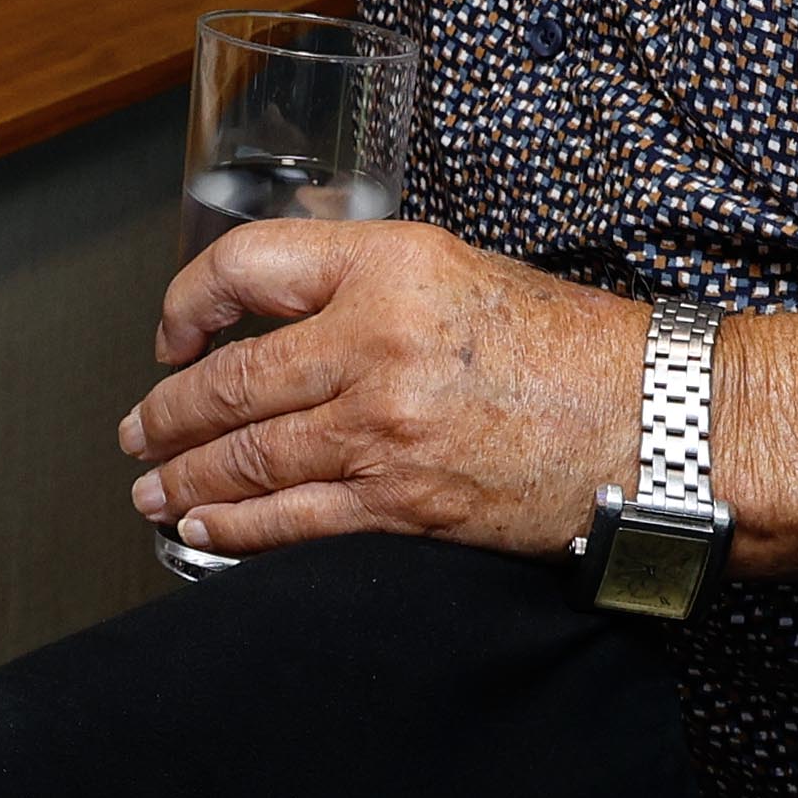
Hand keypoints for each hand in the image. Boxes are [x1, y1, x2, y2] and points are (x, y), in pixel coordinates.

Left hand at [113, 219, 651, 565]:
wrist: (659, 424)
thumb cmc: (573, 348)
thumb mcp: (456, 270)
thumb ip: (366, 279)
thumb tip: (282, 302)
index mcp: (387, 265)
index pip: (245, 266)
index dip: (188, 301)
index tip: (172, 334)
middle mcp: (374, 340)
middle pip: (231, 380)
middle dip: (167, 414)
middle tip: (137, 431)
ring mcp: (385, 428)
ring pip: (248, 457)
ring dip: (185, 479)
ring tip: (152, 489)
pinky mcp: (405, 504)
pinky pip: (293, 521)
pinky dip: (236, 530)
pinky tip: (203, 532)